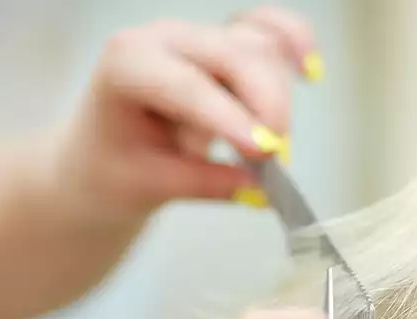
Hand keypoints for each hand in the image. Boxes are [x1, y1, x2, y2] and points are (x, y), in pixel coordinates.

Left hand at [55, 5, 319, 218]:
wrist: (106, 155)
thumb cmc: (115, 167)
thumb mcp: (150, 185)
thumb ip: (204, 184)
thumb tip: (259, 189)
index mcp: (127, 64)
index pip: (186, 84)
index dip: (229, 117)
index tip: (264, 152)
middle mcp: (165, 39)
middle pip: (233, 55)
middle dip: (265, 105)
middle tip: (276, 160)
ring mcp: (199, 37)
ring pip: (258, 48)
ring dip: (278, 96)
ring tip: (273, 148)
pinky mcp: (227, 45)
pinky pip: (268, 30)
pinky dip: (294, 42)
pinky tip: (310, 70)